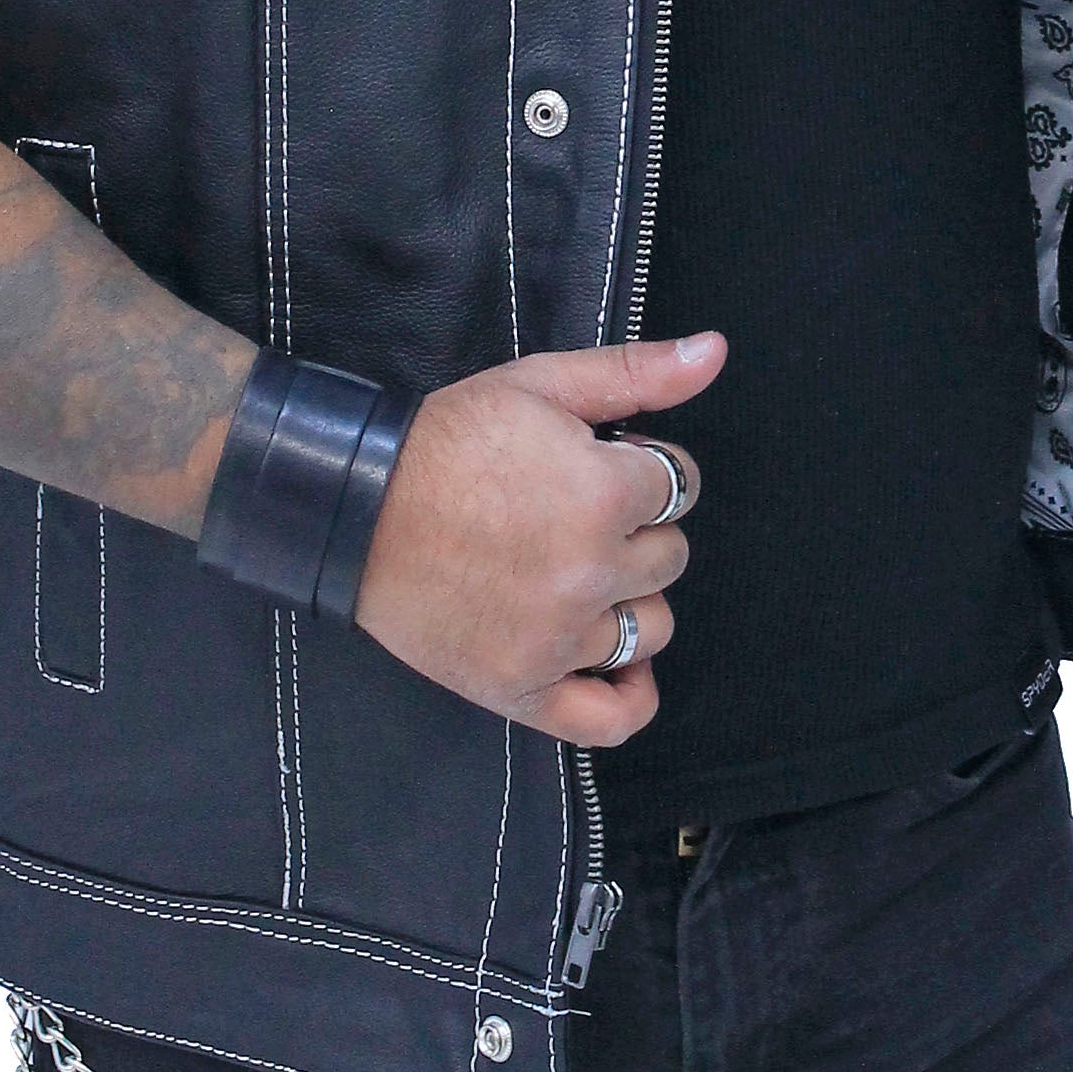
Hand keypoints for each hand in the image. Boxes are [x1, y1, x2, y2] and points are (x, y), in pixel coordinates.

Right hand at [351, 330, 724, 743]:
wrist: (358, 507)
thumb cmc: (449, 441)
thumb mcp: (542, 383)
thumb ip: (636, 372)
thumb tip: (715, 352)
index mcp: (604, 493)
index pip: (679, 486)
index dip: (643, 469)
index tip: (602, 466)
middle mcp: (591, 572)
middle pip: (669, 557)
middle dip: (637, 529)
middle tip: (575, 514)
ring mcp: (559, 639)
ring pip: (651, 628)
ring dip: (628, 599)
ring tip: (577, 573)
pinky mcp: (523, 689)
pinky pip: (611, 719)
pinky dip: (629, 696)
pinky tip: (616, 666)